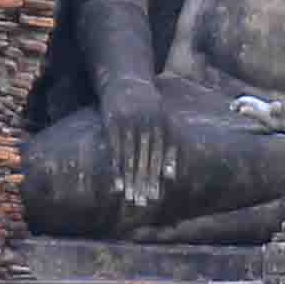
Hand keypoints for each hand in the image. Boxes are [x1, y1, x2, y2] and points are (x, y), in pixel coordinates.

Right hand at [103, 78, 176, 212]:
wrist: (125, 81)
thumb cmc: (149, 108)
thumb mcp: (164, 122)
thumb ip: (170, 146)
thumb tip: (172, 176)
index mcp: (161, 124)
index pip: (159, 155)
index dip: (157, 176)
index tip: (155, 196)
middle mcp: (146, 123)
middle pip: (145, 158)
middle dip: (144, 181)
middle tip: (142, 201)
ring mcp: (128, 122)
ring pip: (130, 156)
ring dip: (129, 178)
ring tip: (129, 196)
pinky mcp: (112, 122)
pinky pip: (114, 149)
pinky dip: (115, 167)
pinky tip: (116, 183)